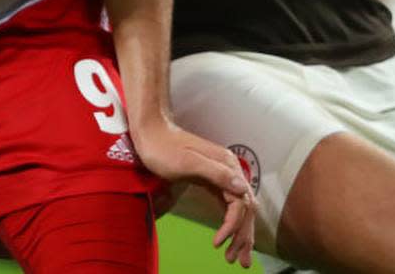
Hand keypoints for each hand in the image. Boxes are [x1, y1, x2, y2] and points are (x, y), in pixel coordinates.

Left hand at [134, 119, 256, 266]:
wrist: (150, 132)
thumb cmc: (163, 147)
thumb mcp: (187, 161)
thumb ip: (215, 173)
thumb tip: (242, 187)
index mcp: (226, 164)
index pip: (240, 202)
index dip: (233, 226)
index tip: (218, 244)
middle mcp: (229, 169)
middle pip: (244, 208)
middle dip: (243, 236)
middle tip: (237, 262)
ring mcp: (221, 173)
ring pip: (238, 208)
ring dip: (239, 233)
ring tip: (235, 256)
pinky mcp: (211, 178)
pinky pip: (227, 203)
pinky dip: (230, 221)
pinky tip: (228, 235)